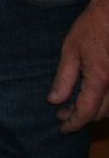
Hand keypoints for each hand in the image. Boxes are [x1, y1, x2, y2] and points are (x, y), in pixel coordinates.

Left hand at [49, 0, 108, 131]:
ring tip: (73, 107)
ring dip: (94, 111)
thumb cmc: (90, 28)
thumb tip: (54, 101)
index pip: (86, 111)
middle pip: (100, 113)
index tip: (62, 128)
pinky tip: (90, 97)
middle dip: (81, 118)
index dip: (73, 123)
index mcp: (100, 79)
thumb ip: (64, 78)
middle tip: (62, 115)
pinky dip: (104, 103)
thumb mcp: (70, 51)